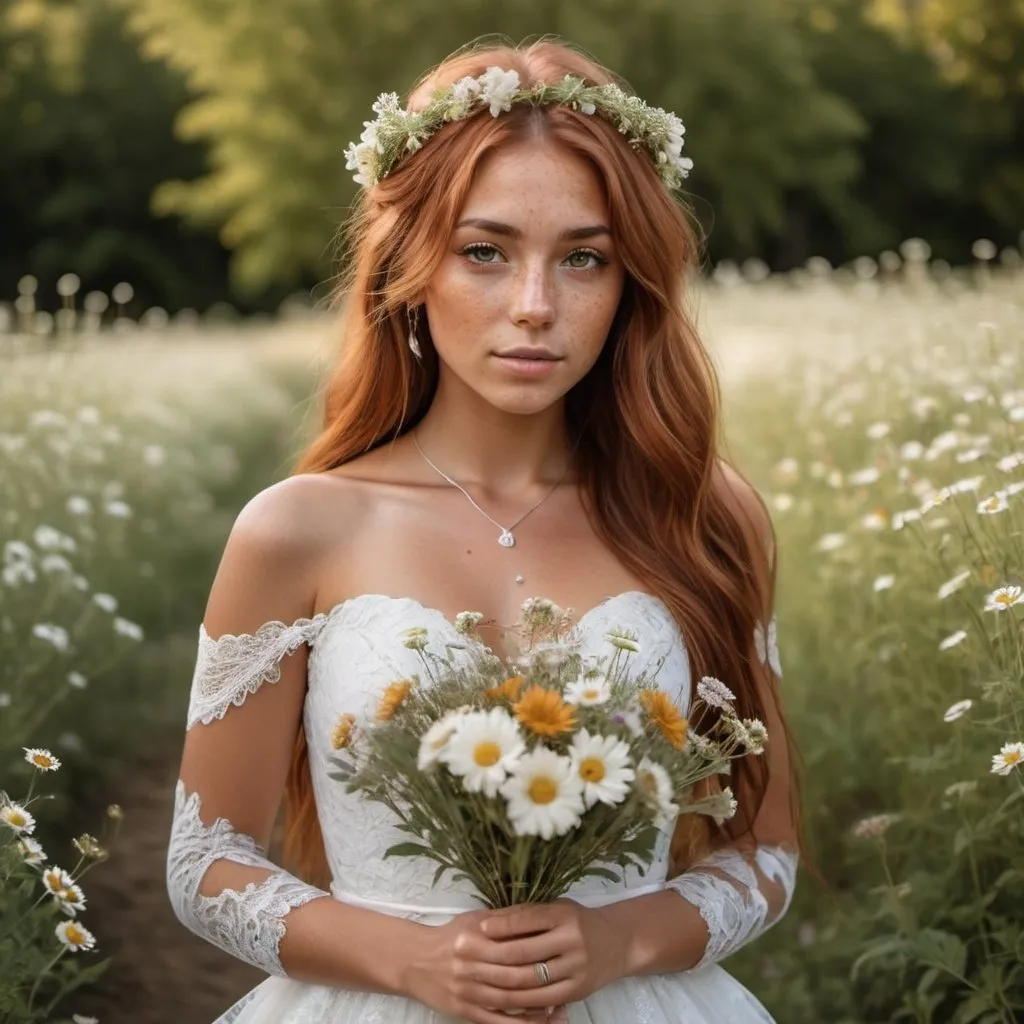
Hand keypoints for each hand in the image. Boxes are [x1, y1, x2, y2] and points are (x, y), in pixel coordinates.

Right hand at [399, 908, 569, 1023]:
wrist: (414, 960)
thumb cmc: (450, 936)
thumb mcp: (474, 920)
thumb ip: (504, 920)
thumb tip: (537, 917)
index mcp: (473, 940)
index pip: (512, 948)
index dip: (538, 952)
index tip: (560, 953)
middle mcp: (469, 966)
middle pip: (513, 976)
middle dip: (542, 980)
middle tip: (567, 980)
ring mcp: (467, 991)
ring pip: (508, 1001)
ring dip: (537, 1006)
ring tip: (561, 1006)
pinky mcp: (464, 1011)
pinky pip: (497, 1021)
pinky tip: (539, 1022)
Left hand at [473, 900, 626, 1011]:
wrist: (617, 942)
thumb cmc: (577, 921)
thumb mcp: (556, 909)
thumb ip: (526, 915)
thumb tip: (489, 920)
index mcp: (564, 916)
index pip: (528, 919)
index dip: (503, 924)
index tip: (480, 927)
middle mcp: (572, 941)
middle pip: (526, 952)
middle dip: (494, 955)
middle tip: (469, 955)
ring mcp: (576, 968)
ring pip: (531, 980)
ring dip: (501, 981)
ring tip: (479, 978)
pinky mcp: (577, 991)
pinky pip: (543, 1000)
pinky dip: (521, 1000)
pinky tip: (503, 996)